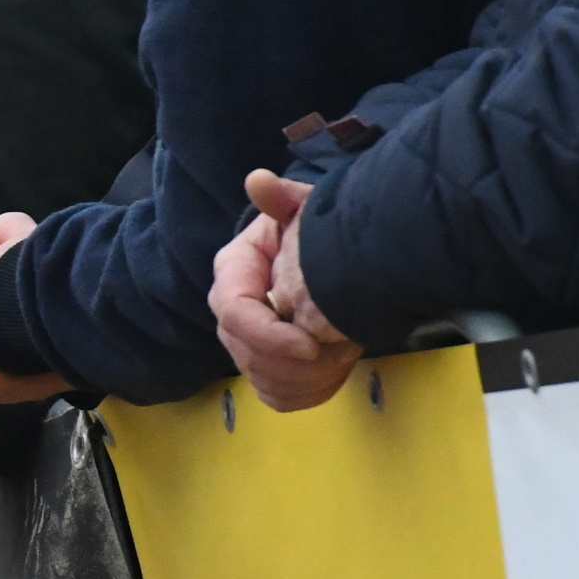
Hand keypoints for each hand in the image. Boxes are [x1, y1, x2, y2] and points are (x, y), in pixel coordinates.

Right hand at [210, 170, 358, 411]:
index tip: (312, 344)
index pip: (232, 312)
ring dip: (308, 378)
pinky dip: (308, 394)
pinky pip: (278, 398)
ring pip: (263, 380)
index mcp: (235, 271)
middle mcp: (233, 312)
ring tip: (345, 352)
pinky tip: (336, 370)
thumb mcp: (308, 211)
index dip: (268, 335)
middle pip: (245, 354)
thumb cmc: (321, 235)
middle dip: (296, 362)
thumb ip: (285, 200)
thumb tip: (258, 180)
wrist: (341, 263)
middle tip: (343, 347)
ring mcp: (248, 344)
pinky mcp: (269, 370)